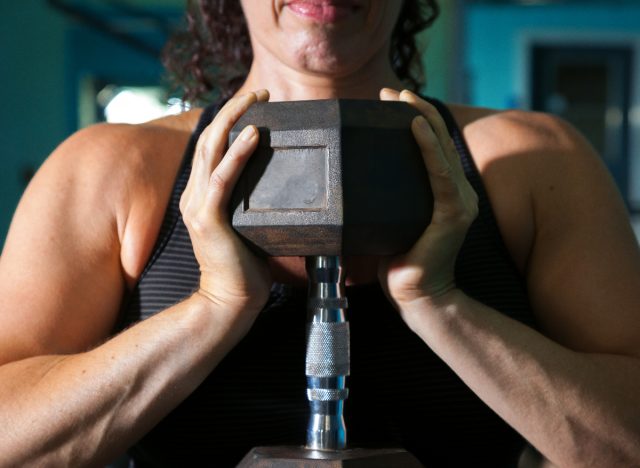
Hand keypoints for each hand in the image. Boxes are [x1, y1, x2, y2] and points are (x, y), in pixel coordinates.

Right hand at [180, 90, 271, 317]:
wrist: (230, 301)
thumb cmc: (246, 269)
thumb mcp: (249, 227)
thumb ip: (255, 206)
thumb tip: (286, 191)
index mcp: (201, 196)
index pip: (213, 148)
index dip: (230, 121)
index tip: (256, 105)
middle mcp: (194, 195)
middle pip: (210, 138)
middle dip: (234, 109)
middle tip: (260, 92)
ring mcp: (198, 205)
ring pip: (213, 148)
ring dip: (235, 118)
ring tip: (257, 98)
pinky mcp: (208, 217)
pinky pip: (223, 177)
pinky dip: (238, 153)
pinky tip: (253, 134)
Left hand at [377, 89, 477, 317]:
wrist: (418, 299)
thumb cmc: (398, 265)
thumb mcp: (386, 225)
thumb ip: (377, 205)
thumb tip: (339, 189)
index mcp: (444, 195)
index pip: (431, 148)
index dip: (414, 120)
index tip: (390, 101)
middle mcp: (457, 193)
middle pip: (437, 141)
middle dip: (415, 111)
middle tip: (391, 92)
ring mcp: (459, 202)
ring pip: (440, 149)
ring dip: (421, 118)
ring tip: (401, 98)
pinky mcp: (453, 214)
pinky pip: (440, 174)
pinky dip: (428, 147)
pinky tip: (415, 126)